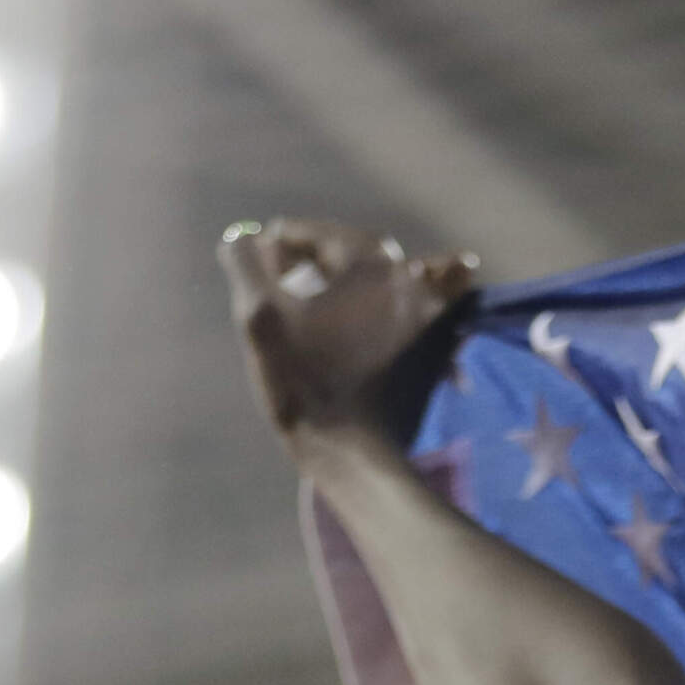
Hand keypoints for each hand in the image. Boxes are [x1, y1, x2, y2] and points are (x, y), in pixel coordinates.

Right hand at [219, 216, 478, 443]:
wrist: (354, 449)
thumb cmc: (303, 382)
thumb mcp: (258, 316)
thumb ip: (245, 263)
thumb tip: (245, 237)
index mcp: (373, 264)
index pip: (316, 235)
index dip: (280, 247)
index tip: (262, 267)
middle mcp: (412, 282)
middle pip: (353, 253)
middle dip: (316, 260)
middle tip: (284, 282)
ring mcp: (432, 316)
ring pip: (387, 279)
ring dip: (354, 280)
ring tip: (321, 300)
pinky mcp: (439, 349)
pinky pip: (426, 308)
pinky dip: (403, 302)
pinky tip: (393, 309)